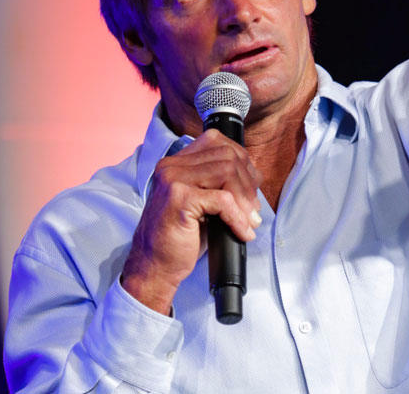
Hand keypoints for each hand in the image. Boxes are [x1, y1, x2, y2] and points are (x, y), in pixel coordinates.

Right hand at [120, 129, 263, 313]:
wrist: (154, 267)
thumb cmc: (181, 237)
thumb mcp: (203, 203)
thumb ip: (221, 183)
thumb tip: (255, 175)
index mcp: (176, 162)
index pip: (217, 140)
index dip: (241, 160)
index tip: (252, 185)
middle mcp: (172, 165)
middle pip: (227, 155)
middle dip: (248, 182)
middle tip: (253, 209)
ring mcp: (173, 179)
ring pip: (227, 172)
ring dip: (245, 200)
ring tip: (250, 221)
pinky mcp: (179, 198)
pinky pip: (223, 200)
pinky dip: (238, 217)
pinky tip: (242, 232)